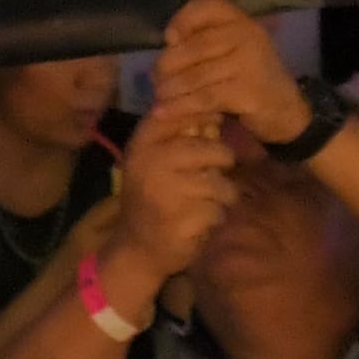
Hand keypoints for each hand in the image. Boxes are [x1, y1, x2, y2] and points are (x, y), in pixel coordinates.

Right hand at [104, 110, 241, 288]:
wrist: (136, 248)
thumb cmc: (152, 196)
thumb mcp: (155, 160)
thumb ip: (180, 136)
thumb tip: (215, 110)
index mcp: (143, 143)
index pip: (183, 115)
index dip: (206, 116)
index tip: (215, 124)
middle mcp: (151, 162)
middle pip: (214, 151)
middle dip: (223, 164)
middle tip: (213, 175)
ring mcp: (166, 192)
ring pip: (221, 184)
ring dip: (222, 195)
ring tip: (208, 201)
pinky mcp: (181, 220)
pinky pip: (218, 211)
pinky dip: (215, 218)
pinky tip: (199, 221)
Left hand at [151, 0, 309, 148]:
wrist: (287, 110)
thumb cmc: (250, 77)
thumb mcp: (233, 50)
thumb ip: (205, 41)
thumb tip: (167, 44)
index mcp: (243, 20)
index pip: (209, 5)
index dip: (184, 18)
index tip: (168, 38)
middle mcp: (249, 35)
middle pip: (196, 45)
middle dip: (168, 64)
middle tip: (155, 79)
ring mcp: (251, 63)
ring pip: (197, 75)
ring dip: (171, 88)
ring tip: (158, 96)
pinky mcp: (249, 91)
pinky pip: (205, 98)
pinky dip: (180, 107)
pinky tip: (163, 113)